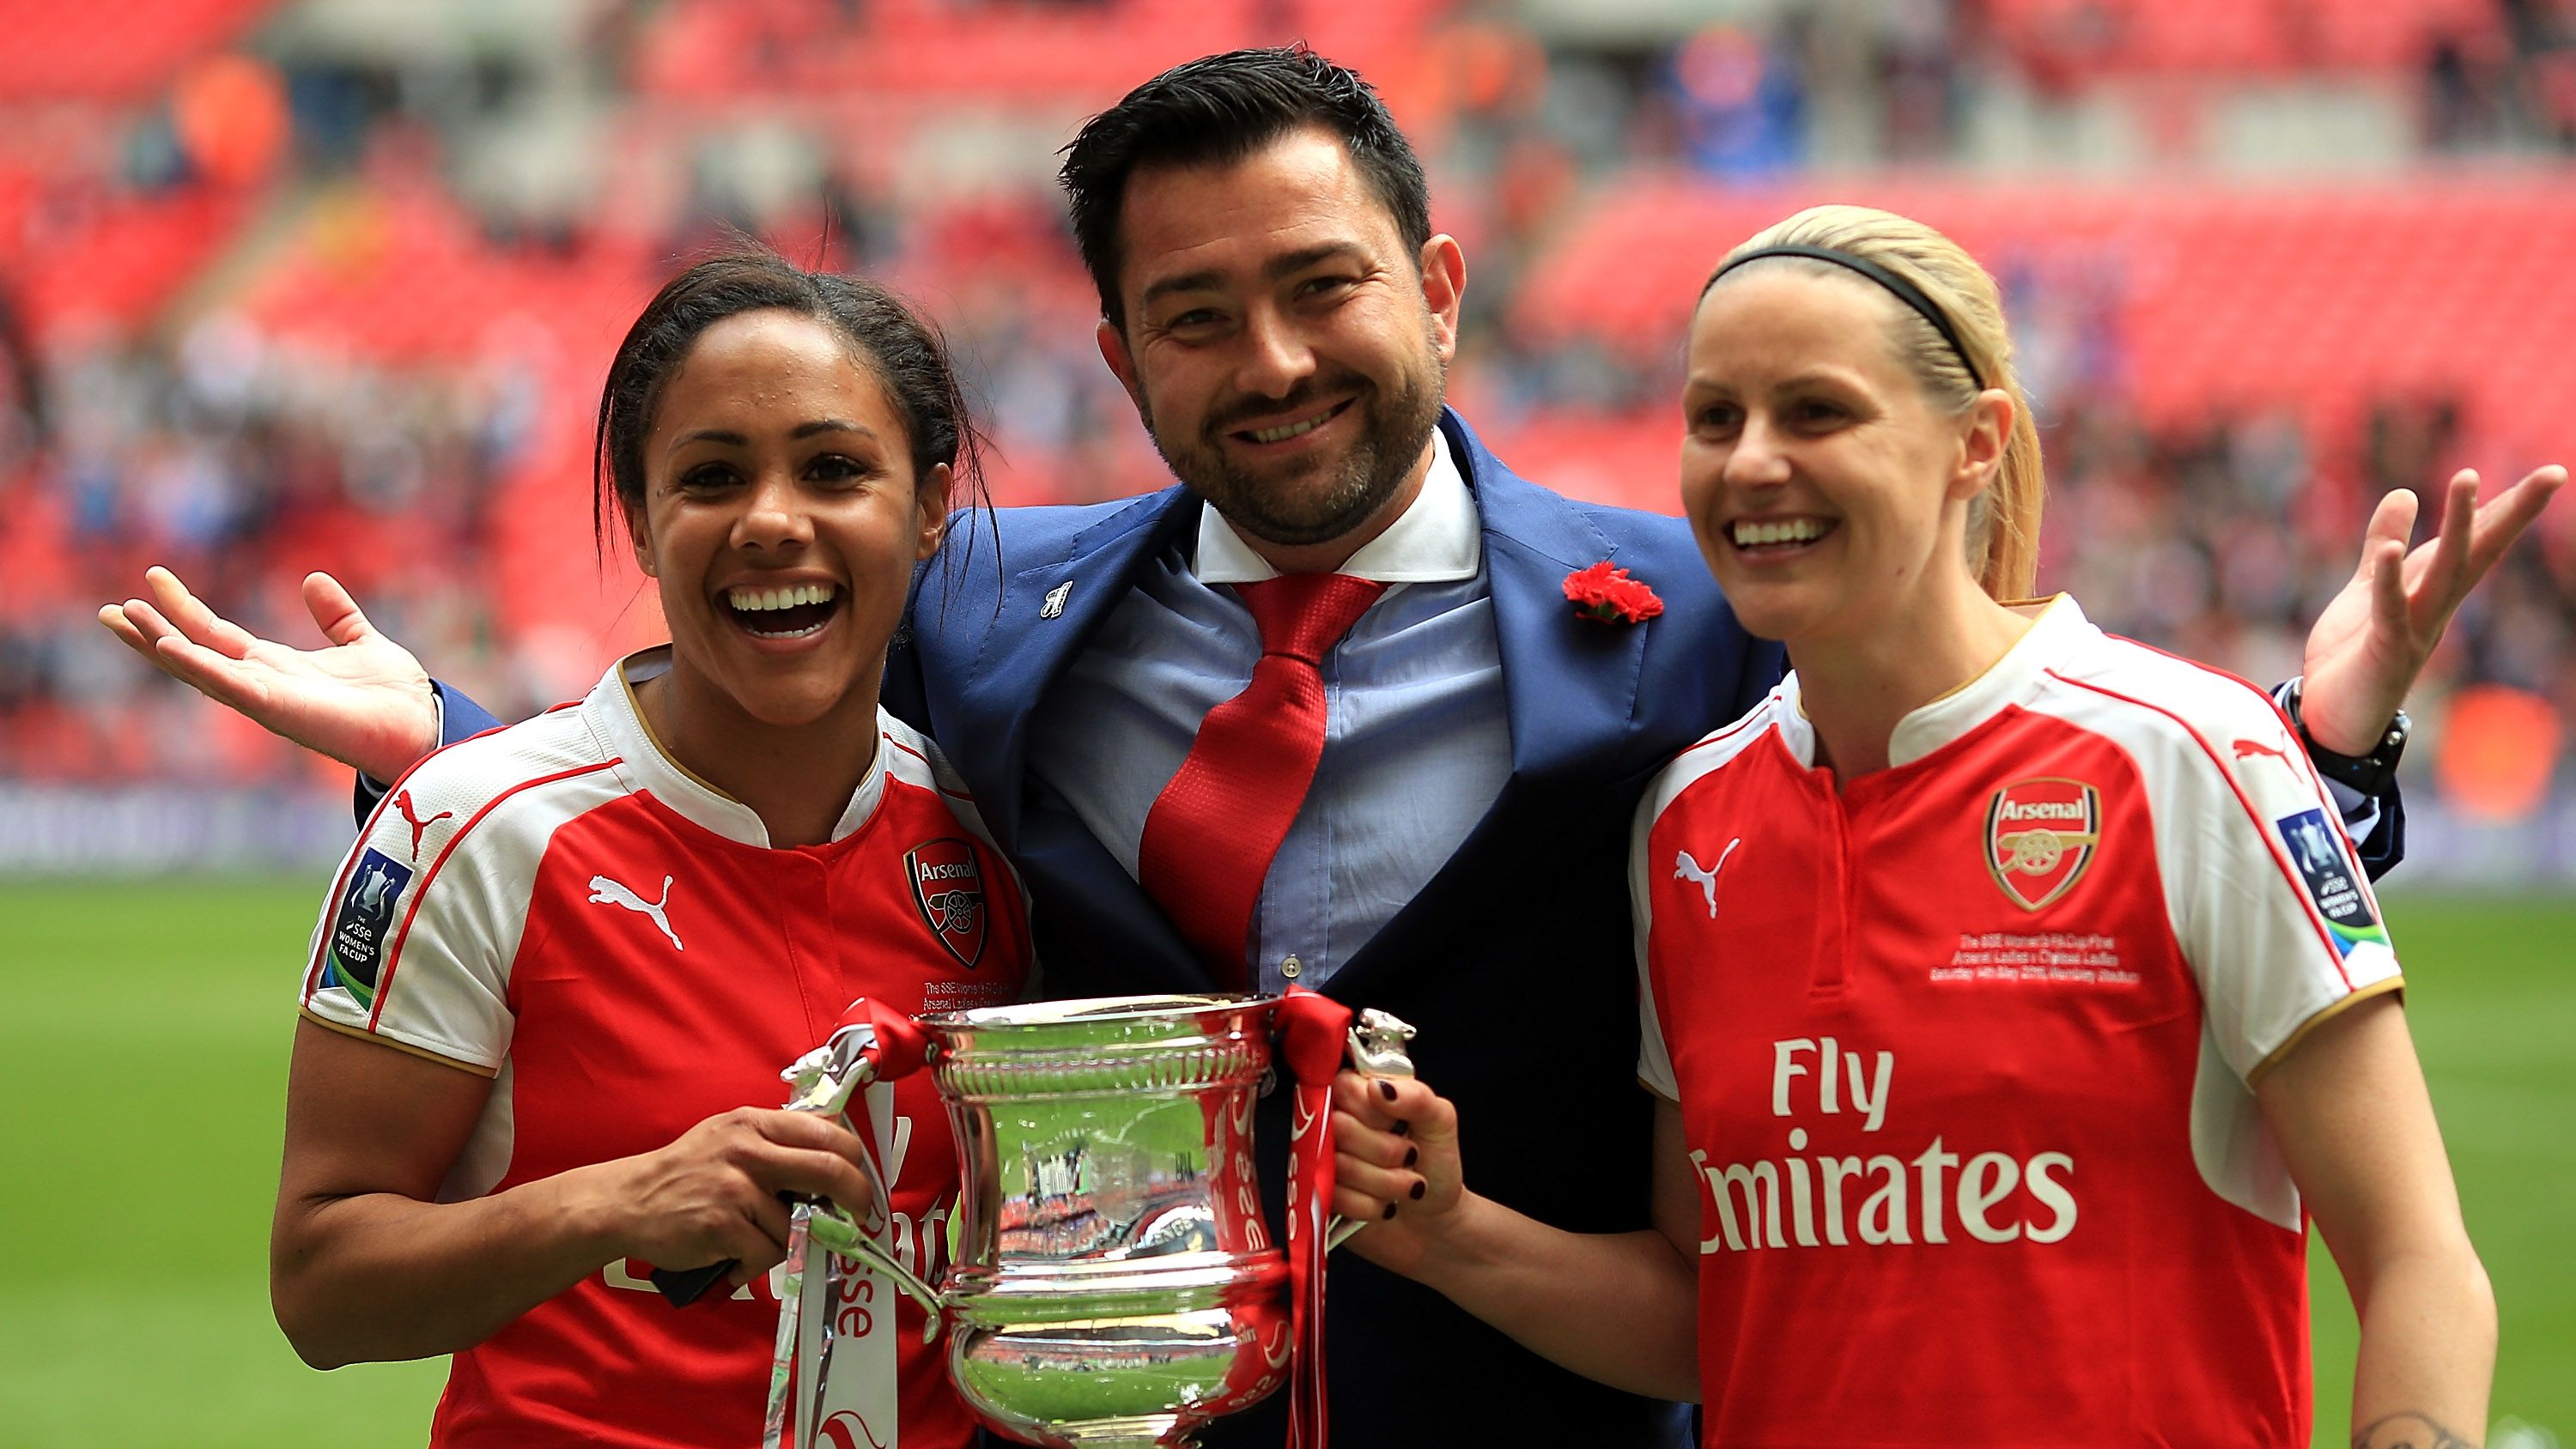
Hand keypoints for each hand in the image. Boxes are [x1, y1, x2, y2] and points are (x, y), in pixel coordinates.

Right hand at [98, 566, 441, 780]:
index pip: (217, 635)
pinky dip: (202, 668)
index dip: (184, 609)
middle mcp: (264, 684)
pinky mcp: (282, 712)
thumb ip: (338, 616)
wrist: (424, 727)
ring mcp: (268, 700)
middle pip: (194, 653)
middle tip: (110, 609)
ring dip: (163, 645)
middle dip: (151, 633)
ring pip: (202, 670)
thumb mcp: (363, 642)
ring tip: (126, 618)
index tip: (154, 579)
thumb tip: (313, 580)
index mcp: (277, 667)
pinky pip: (233, 688)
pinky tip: (171, 649)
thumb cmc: (397, 697)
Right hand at [588, 1108, 876, 1285]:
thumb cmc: (685, 1172)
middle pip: (830, 1169)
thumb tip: (835, 1155)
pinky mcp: (723, 1225)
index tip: (863, 1182)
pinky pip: (768, 1254)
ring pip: (797, 1225)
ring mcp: (736, 1187)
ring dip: (786, 1243)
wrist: (626, 1201)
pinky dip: (757, 1266)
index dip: (856, 1160)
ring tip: (755, 1243)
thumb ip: (776, 1141)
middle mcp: (748, 1149)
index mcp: (755, 1123)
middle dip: (856, 1198)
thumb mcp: (729, 1136)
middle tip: (858, 1218)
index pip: (828, 1131)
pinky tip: (734, 1260)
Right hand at [1330, 1070, 1461, 1277]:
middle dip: (1386, 1152)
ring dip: (1384, 1183)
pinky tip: (1384, 1205)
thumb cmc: (1435, 1164)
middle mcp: (1332, 1122)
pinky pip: (1334, 1197)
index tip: (1397, 1126)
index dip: (1374, 1113)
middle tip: (1409, 1158)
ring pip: (1337, 1165)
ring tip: (1405, 1185)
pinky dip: (1369, 1206)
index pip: (1343, 1087)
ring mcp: (1321, 1160)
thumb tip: (1377, 1087)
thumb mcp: (1440, 1122)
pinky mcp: (1317, 1195)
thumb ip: (1416, 1097)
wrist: (1434, 1221)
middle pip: (1338, 1126)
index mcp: (1358, 1093)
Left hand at [2300, 465, 2564, 754]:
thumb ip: (2383, 544)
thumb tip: (2404, 493)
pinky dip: (2389, 583)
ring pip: (2445, 574)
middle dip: (2511, 513)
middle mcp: (2436, 608)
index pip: (2477, 543)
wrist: (2331, 719)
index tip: (2549, 475)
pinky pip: (2390, 613)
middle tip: (2551, 474)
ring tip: (2467, 478)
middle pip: (2479, 553)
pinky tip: (2389, 550)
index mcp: (2433, 590)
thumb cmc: (2353, 655)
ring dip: (2458, 527)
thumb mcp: (2366, 589)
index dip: (2507, 509)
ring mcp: (2415, 630)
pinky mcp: (2385, 652)